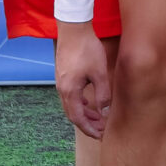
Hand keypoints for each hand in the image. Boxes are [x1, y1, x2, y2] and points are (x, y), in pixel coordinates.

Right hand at [55, 23, 112, 137]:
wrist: (73, 30)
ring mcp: (61, 83)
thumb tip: (104, 110)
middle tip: (101, 131)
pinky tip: (89, 103)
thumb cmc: (87, 49)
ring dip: (84, 114)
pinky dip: (80, 104)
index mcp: (70, 92)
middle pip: (73, 115)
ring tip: (98, 119)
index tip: (100, 136)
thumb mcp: (100, 72)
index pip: (78, 118)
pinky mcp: (63, 76)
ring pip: (71, 106)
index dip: (89, 129)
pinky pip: (70, 96)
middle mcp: (62, 90)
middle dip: (87, 125)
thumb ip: (102, 93)